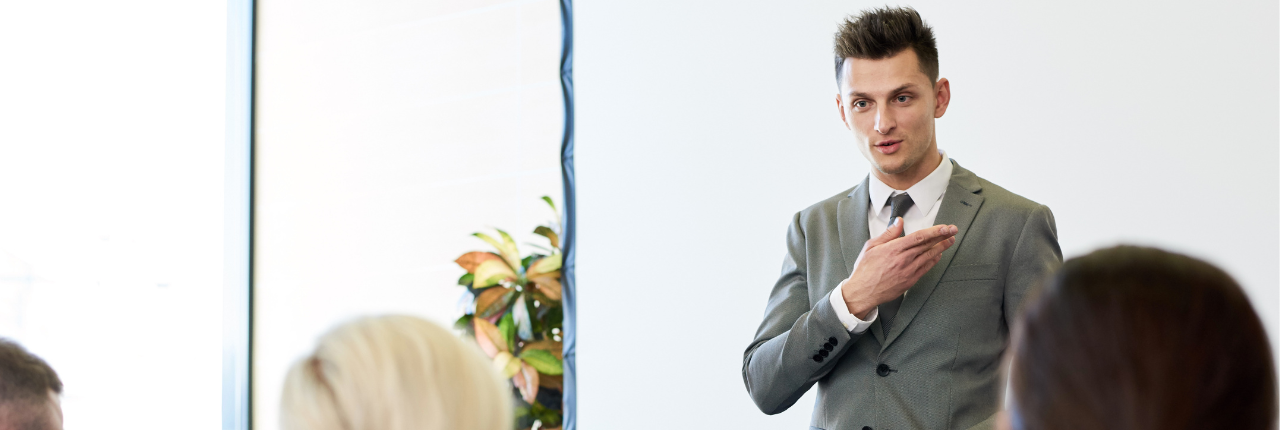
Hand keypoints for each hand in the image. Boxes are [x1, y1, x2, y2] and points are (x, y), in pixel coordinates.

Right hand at [840, 218, 957, 318]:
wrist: (862, 292)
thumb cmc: (865, 270)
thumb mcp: (871, 246)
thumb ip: (888, 234)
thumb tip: (898, 222)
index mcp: (893, 249)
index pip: (919, 237)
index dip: (934, 231)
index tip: (945, 227)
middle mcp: (903, 259)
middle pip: (928, 245)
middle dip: (943, 236)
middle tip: (953, 230)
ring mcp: (908, 271)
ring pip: (929, 256)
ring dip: (942, 247)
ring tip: (950, 240)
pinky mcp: (910, 280)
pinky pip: (926, 268)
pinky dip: (934, 260)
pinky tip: (939, 254)